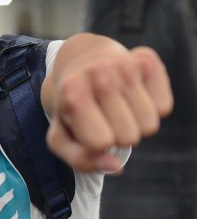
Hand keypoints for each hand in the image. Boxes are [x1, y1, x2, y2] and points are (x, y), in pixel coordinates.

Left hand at [43, 34, 173, 172]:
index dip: (96, 142)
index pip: (100, 142)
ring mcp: (124, 63)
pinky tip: (133, 92)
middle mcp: (98, 73)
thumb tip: (115, 165)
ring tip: (117, 104)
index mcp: (72, 92)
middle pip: (128, 137)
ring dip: (136, 123)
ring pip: (149, 126)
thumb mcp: (61, 135)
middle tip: (103, 114)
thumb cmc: (73, 105)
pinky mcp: (147, 60)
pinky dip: (152, 106)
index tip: (87, 124)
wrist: (83, 61)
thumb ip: (80, 159)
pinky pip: (164, 107)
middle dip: (117, 134)